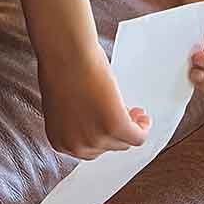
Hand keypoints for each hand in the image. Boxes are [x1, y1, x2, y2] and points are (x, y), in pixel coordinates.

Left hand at [39, 43, 150, 160]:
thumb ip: (76, 121)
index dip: (101, 134)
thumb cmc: (60, 68)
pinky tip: (142, 117)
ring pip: (123, 141)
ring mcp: (96, 139)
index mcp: (59, 141)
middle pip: (108, 147)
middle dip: (116, 131)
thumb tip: (93, 120)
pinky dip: (143, 128)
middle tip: (123, 113)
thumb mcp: (62, 105)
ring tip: (131, 110)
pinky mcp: (115, 126)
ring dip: (130, 126)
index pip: (89, 150)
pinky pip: (138, 137)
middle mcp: (77, 146)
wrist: (66, 53)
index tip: (109, 126)